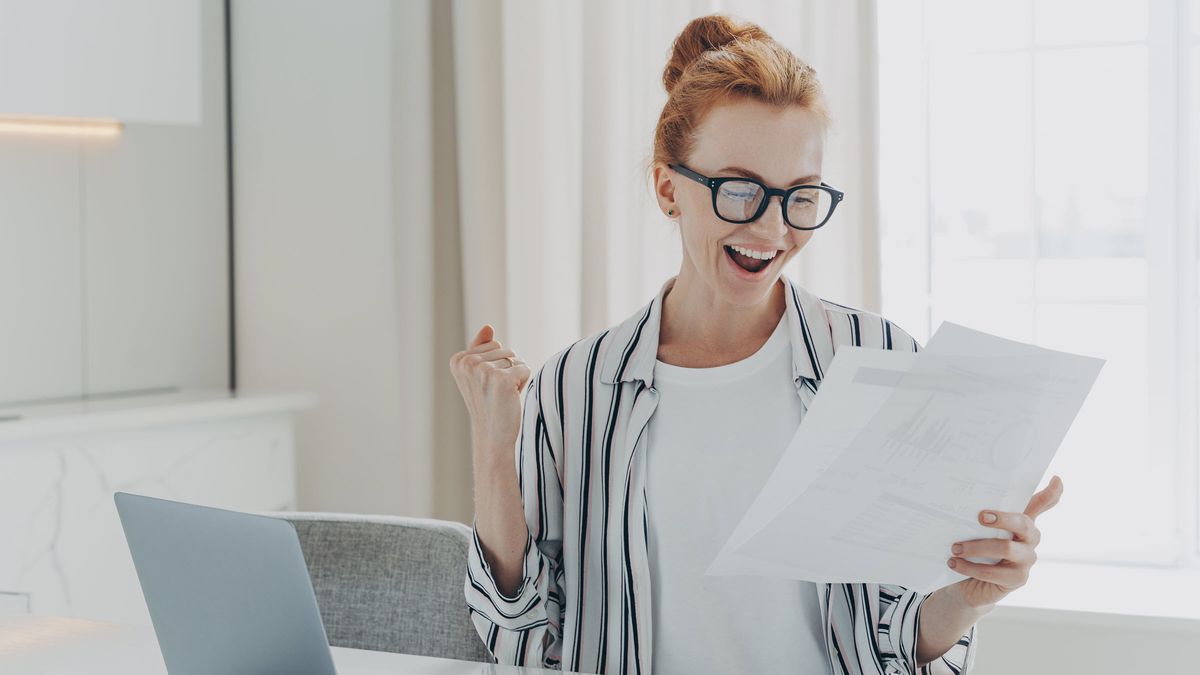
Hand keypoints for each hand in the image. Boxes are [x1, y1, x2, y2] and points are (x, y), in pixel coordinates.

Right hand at [449, 324, 531, 456]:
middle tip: (496, 393)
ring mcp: (484, 370)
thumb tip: (489, 326)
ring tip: (503, 396)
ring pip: (516, 358)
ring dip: (515, 377)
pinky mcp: (502, 379)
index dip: (496, 365)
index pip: (493, 344)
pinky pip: (525, 368)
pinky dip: (523, 383)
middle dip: (507, 369)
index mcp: (458, 359)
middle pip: (506, 349)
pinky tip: (510, 398)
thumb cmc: (488, 405)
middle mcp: (467, 363)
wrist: (493, 437)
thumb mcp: (479, 374)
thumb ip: (481, 348)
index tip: (486, 385)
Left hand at [944, 475, 1062, 608]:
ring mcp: (1027, 559)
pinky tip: (954, 563)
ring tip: (955, 548)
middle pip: (1023, 523)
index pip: (1042, 504)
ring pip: (1006, 548)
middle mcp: (1030, 538)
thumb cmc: (974, 550)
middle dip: (1002, 518)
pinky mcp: (1018, 579)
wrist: (968, 584)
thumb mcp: (975, 529)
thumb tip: (965, 497)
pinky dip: (970, 567)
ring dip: (976, 547)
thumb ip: (978, 514)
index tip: (1056, 479)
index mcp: (1022, 521)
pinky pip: (993, 572)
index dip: (1052, 493)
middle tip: (979, 516)